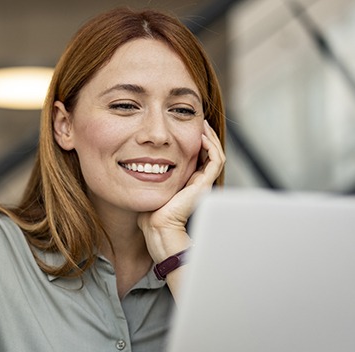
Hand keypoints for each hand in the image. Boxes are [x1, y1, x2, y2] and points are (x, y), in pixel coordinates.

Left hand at [138, 120, 225, 262]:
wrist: (157, 226)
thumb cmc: (150, 211)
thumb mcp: (151, 185)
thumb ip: (151, 174)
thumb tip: (137, 159)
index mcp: (188, 182)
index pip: (199, 157)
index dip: (197, 141)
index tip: (189, 127)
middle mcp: (198, 182)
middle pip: (210, 154)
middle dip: (206, 135)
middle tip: (199, 121)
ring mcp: (203, 183)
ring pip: (216, 155)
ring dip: (211, 138)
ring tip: (202, 124)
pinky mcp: (205, 184)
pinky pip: (216, 161)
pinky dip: (211, 147)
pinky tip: (201, 137)